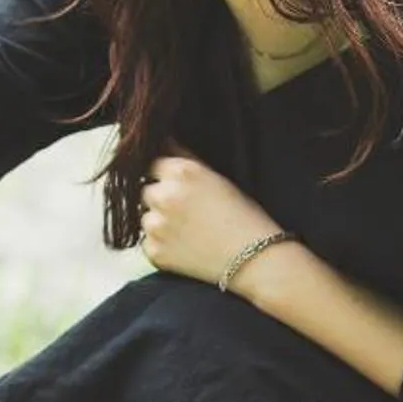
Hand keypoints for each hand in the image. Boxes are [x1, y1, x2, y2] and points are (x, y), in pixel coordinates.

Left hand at [136, 153, 279, 287]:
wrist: (257, 259)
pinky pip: (148, 243)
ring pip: (145, 218)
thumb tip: (162, 142)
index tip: (172, 186)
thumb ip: (186, 160)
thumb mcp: (217, 178)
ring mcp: (157, 225)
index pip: (151, 164)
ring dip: (159, 222)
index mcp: (180, 172)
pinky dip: (161, 246)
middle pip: (146, 191)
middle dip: (160, 199)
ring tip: (188, 233)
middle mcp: (164, 195)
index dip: (162, 176)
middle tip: (185, 213)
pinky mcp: (155, 251)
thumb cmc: (245, 217)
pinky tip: (185, 249)